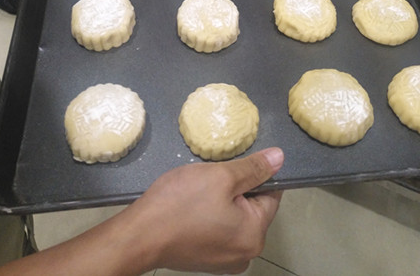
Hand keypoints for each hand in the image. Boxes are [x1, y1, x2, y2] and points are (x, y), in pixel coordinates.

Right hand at [119, 147, 283, 274]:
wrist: (139, 235)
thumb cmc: (181, 204)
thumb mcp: (221, 176)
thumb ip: (253, 168)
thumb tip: (280, 158)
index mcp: (255, 235)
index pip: (272, 195)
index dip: (257, 174)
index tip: (237, 164)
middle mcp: (245, 254)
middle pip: (253, 207)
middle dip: (237, 188)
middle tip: (214, 176)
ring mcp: (225, 261)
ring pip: (234, 217)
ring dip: (223, 200)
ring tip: (201, 189)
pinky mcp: (207, 260)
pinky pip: (219, 229)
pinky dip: (211, 214)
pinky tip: (194, 205)